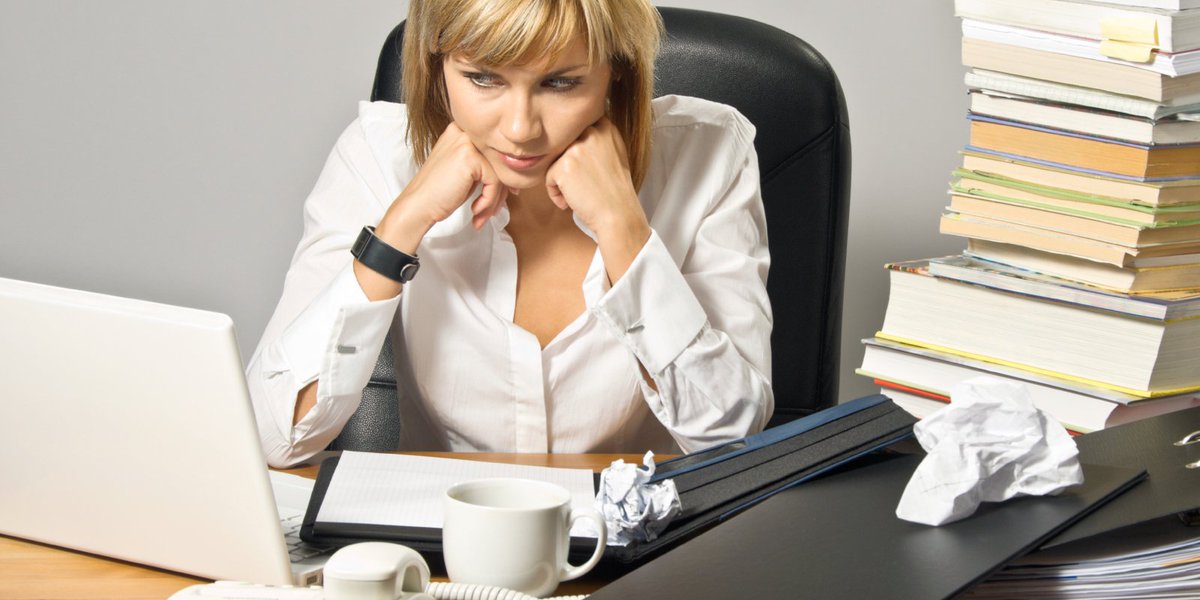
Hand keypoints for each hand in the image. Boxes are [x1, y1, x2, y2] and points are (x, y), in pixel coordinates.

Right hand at [377, 123, 507, 252]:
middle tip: (495, 210)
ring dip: (495, 200)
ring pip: (499, 173)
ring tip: (483, 215)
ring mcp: (466, 143)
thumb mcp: (465, 173)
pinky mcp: (469, 158)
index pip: (494, 152)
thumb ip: (486, 167)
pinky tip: (475, 210)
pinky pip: (494, 182)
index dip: (503, 176)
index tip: (506, 195)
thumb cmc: (440, 193)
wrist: (418, 205)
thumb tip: (515, 176)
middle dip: (501, 191)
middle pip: (499, 161)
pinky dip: (488, 201)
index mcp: (462, 131)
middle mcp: (464, 132)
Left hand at [544, 118, 647, 240]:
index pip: (579, 129)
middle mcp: (591, 133)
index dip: (578, 152)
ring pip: (555, 161)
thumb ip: (598, 140)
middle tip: (583, 184)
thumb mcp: (615, 155)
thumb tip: (575, 135)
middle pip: (564, 146)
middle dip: (568, 166)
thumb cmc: (616, 191)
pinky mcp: (563, 166)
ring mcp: (576, 148)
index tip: (586, 169)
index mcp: (606, 127)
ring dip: (562, 180)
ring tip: (579, 194)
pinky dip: (556, 194)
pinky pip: (548, 178)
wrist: (618, 215)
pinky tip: (571, 202)